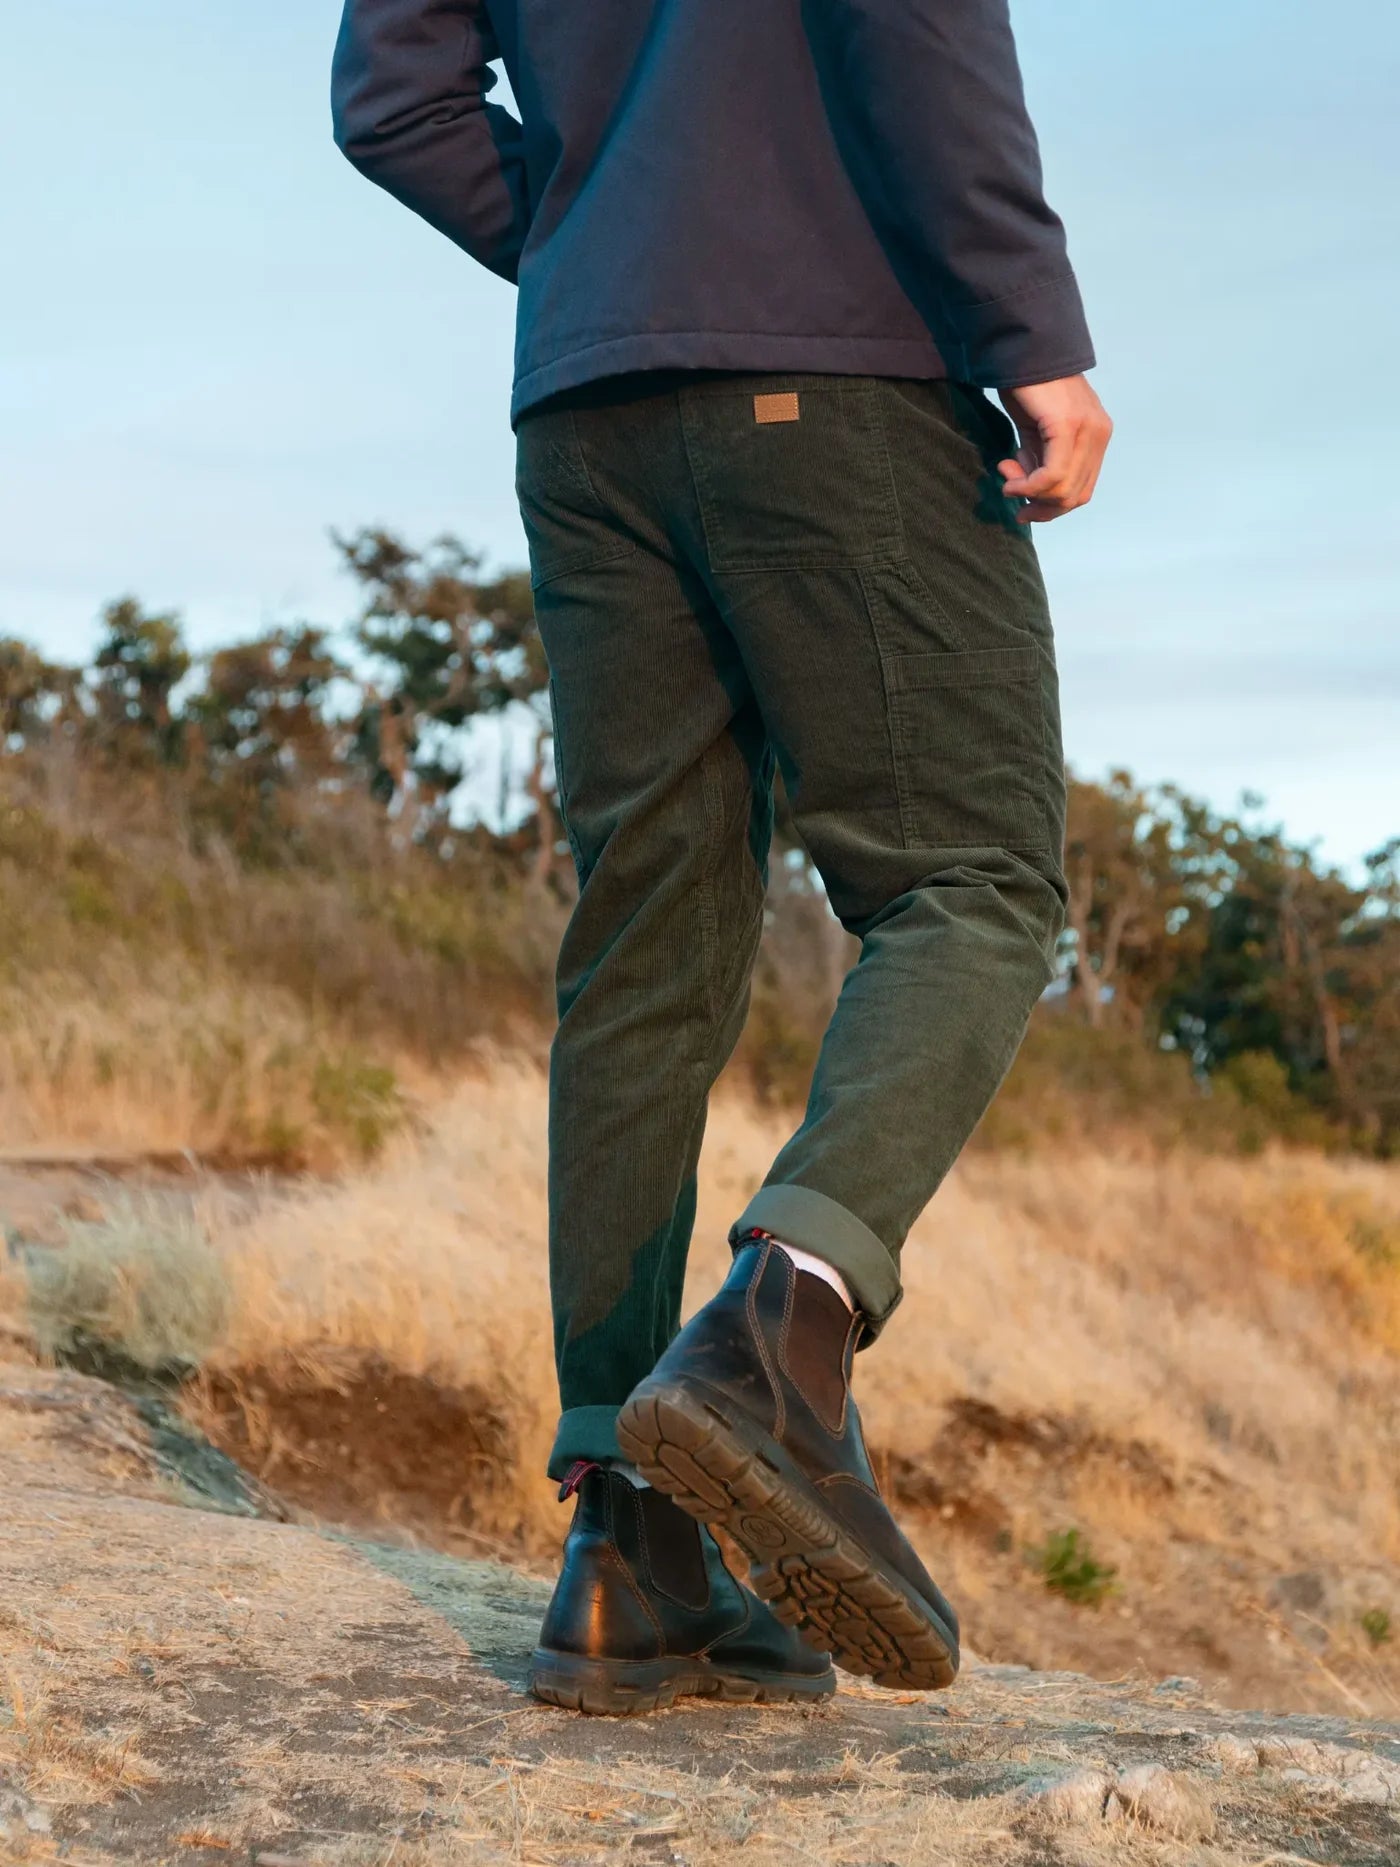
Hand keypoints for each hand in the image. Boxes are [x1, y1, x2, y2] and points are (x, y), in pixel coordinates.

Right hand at [996, 375, 1112, 522]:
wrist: (1022, 349)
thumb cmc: (1027, 386)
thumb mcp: (1036, 432)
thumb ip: (1040, 461)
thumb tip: (1029, 489)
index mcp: (1097, 435)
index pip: (1082, 489)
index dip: (1051, 507)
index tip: (1021, 505)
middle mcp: (1099, 433)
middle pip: (1075, 496)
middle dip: (1039, 505)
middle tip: (1009, 489)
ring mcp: (1087, 429)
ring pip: (1063, 489)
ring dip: (1028, 491)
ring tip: (1006, 472)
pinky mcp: (1068, 426)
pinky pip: (1052, 474)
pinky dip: (1028, 484)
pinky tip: (1008, 471)